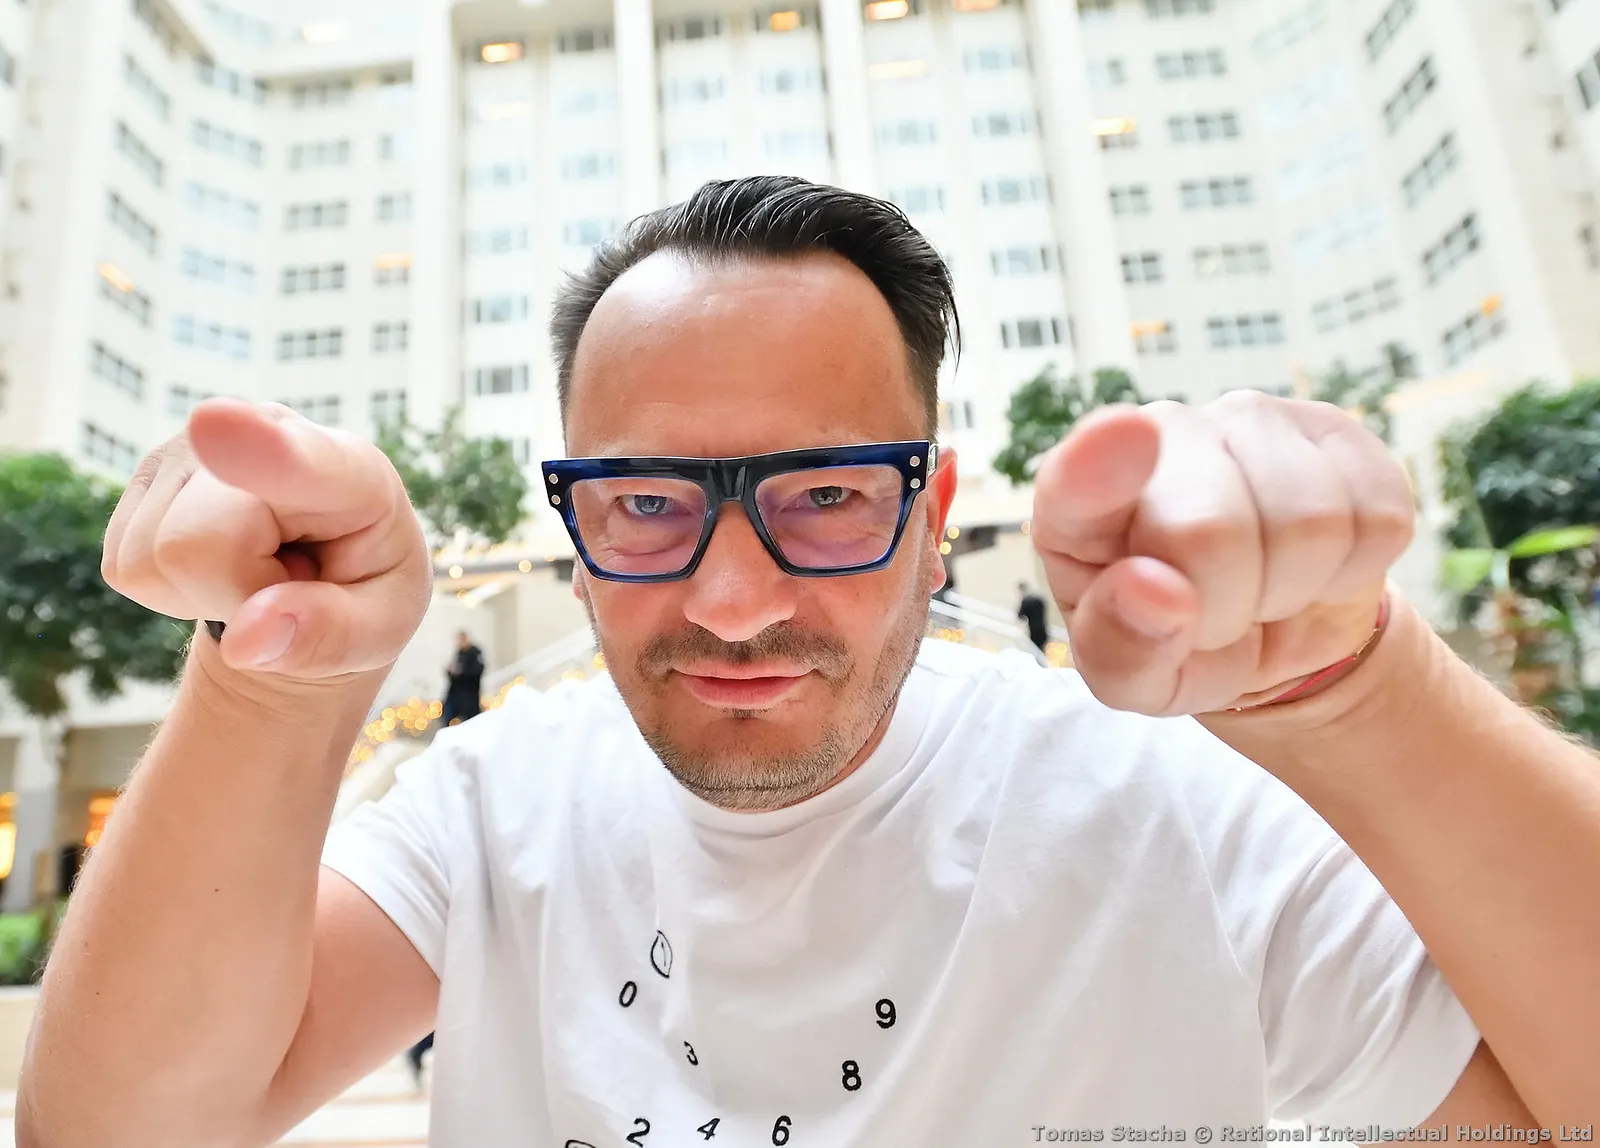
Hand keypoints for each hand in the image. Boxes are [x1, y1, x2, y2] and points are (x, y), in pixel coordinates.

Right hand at [101, 399, 430, 681]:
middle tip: (288, 582)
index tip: (215, 423)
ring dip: (205, 593)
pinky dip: (171, 589)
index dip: (255, 447)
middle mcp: (265, 434)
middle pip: (190, 548)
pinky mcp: (148, 472)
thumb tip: (243, 643)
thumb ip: (327, 635)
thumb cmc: (362, 593)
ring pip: (149, 563)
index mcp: (351, 473)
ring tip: (263, 568)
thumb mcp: (377, 629)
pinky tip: (224, 562)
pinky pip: (124, 567)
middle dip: (230, 597)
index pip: (297, 458)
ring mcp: (195, 446)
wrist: (327, 570)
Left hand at [1030, 392, 1414, 715]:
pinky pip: (1376, 516)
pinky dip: (1351, 570)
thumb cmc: (1173, 643)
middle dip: (1225, 608)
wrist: (1264, 631)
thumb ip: (1124, 648)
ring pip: (1307, 522)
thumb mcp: (1135, 678)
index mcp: (1079, 501)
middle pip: (1211, 532)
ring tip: (1261, 591)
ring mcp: (1249, 420)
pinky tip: (1314, 564)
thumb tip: (1154, 589)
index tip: (1128, 435)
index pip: (1079, 476)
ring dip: (1291, 590)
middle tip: (1216, 618)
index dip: (1102, 459)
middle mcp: (1159, 435)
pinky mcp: (1335, 430)